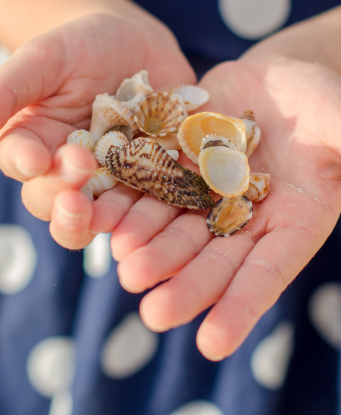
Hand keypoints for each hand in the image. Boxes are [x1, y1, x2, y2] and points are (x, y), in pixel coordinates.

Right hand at [0, 13, 195, 247]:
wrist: (135, 45)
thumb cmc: (81, 47)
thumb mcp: (44, 59)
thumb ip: (8, 89)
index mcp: (35, 145)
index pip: (23, 164)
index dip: (27, 164)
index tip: (35, 158)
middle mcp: (70, 172)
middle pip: (59, 203)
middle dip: (65, 202)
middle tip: (75, 190)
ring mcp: (113, 179)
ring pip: (103, 215)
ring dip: (104, 219)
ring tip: (108, 216)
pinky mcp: (151, 177)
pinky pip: (153, 198)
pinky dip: (156, 206)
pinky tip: (162, 202)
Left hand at [107, 34, 340, 359]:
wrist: (276, 79)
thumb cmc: (321, 102)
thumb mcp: (338, 124)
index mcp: (288, 223)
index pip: (266, 273)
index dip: (241, 307)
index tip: (212, 344)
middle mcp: (242, 218)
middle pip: (212, 258)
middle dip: (184, 286)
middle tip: (154, 314)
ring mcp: (205, 192)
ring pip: (175, 227)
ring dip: (150, 249)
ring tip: (126, 269)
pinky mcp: (177, 164)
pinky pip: (151, 185)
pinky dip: (130, 204)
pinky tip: (107, 220)